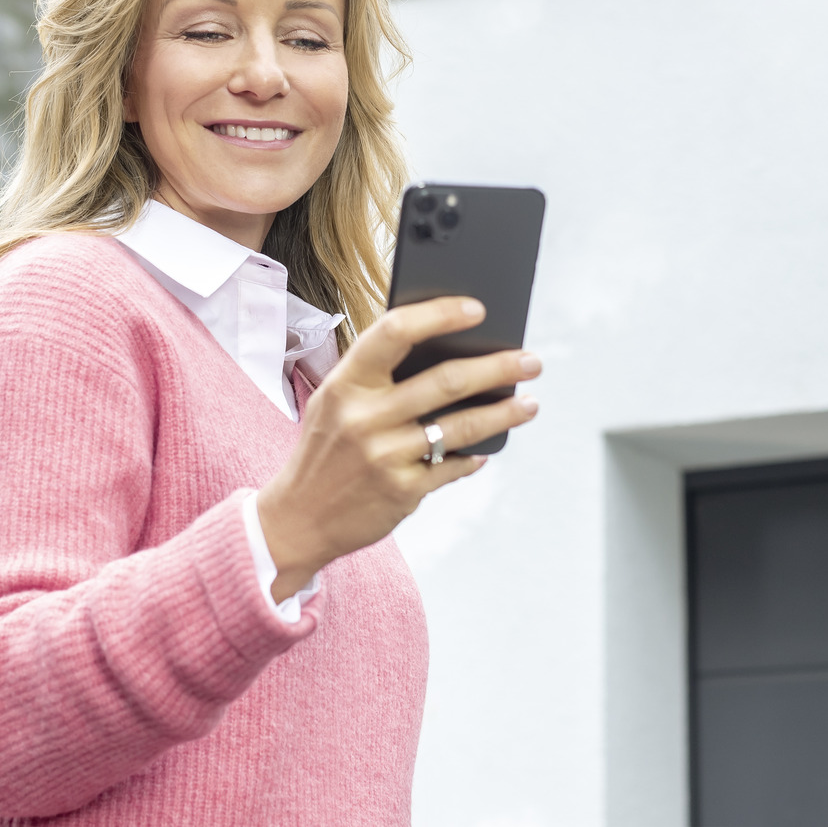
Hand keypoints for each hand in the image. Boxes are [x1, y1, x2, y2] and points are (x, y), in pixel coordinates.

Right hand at [254, 296, 541, 601]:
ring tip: (529, 403)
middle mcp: (365, 417)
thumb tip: (444, 351)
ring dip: (504, 413)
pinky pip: (453, 465)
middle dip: (497, 368)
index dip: (439, 314)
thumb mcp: (333, 402)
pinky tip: (488, 446)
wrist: (297, 519)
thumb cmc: (324, 451)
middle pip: (445, 380)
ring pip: (461, 426)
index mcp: (346, 383)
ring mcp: (385, 456)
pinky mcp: (402, 491)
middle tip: (529, 360)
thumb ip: (375, 377)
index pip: (395, 332)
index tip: (477, 309)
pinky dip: (475, 454)